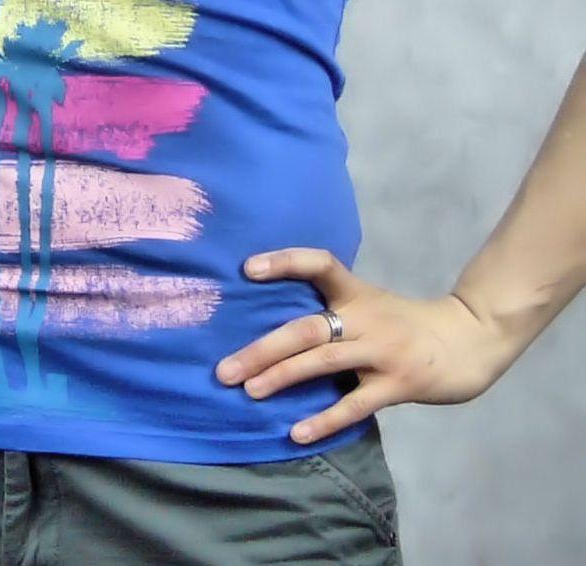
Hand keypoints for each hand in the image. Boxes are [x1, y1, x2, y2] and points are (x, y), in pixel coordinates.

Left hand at [214, 246, 505, 444]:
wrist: (468, 340)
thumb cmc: (406, 324)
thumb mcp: (370, 304)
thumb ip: (332, 310)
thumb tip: (272, 327)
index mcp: (356, 292)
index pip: (319, 264)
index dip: (285, 261)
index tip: (247, 268)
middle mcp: (365, 317)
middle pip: (306, 327)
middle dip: (262, 348)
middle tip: (224, 369)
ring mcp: (382, 350)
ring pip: (322, 361)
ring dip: (281, 376)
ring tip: (247, 390)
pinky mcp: (398, 384)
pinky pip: (354, 403)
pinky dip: (323, 419)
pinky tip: (296, 432)